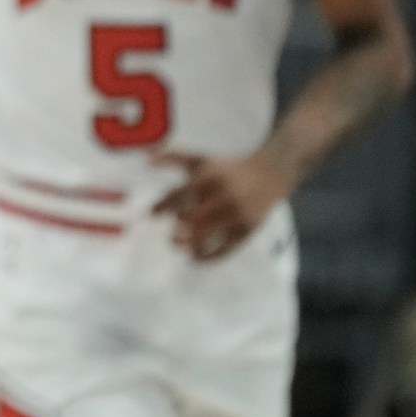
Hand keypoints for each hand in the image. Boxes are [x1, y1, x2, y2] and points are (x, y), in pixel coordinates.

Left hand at [151, 150, 291, 261]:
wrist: (269, 174)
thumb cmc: (227, 169)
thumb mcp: (202, 160)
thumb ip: (174, 158)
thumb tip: (147, 159)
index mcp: (209, 178)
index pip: (179, 195)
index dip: (163, 206)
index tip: (152, 214)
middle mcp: (223, 196)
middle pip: (192, 218)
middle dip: (177, 229)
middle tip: (170, 236)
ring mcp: (236, 215)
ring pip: (208, 236)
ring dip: (189, 245)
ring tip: (179, 247)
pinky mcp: (246, 230)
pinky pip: (225, 249)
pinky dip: (208, 257)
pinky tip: (194, 258)